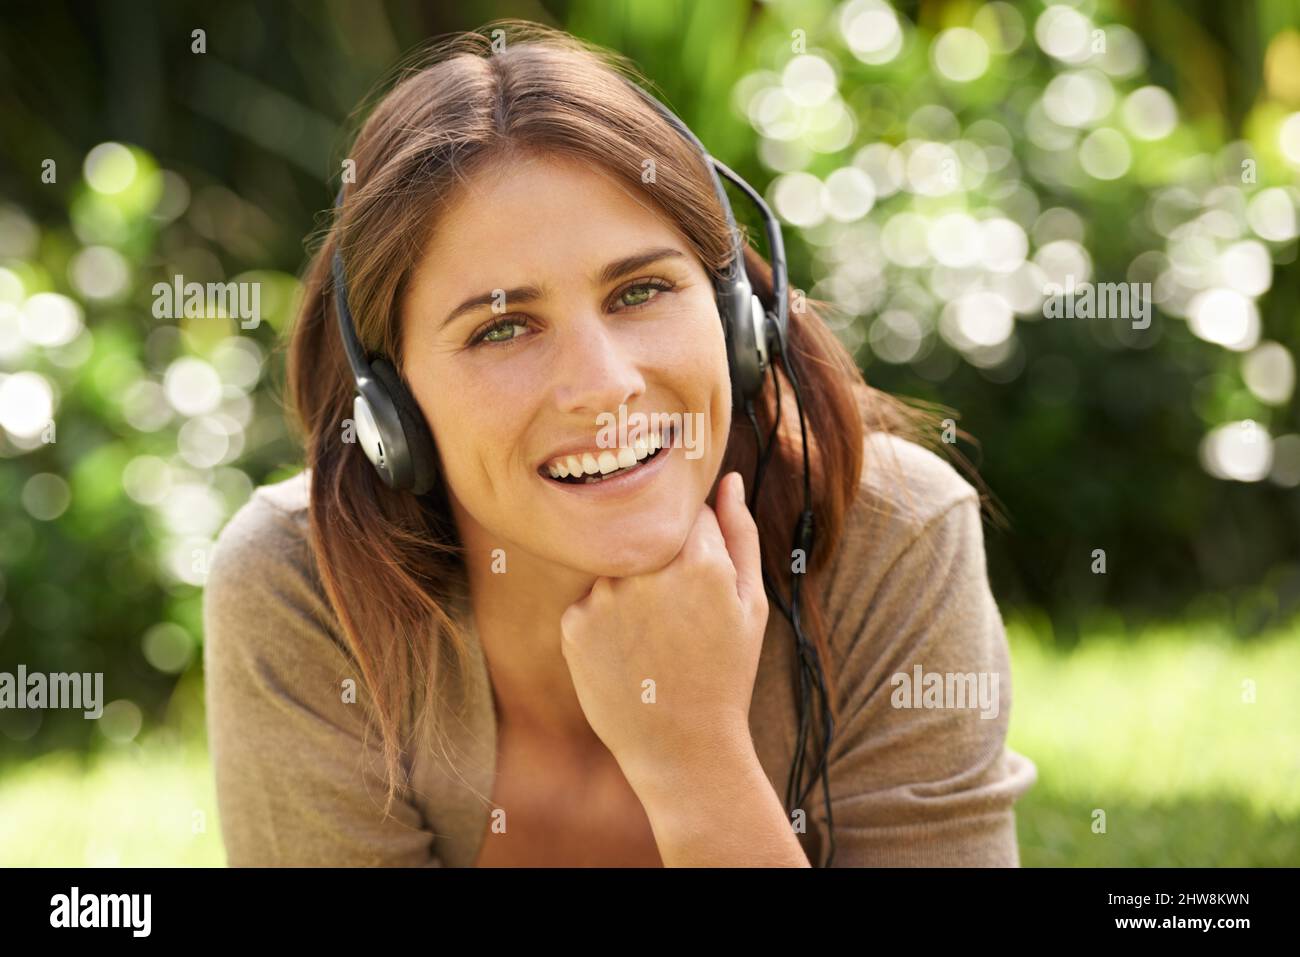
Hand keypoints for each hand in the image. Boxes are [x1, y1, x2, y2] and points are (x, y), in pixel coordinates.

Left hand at [559, 471, 769, 788]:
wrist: (682, 747)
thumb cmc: (725, 672)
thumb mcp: (751, 603)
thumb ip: (740, 532)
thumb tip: (728, 480)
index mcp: (698, 560)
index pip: (687, 514)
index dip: (696, 545)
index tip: (698, 579)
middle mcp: (645, 570)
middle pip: (645, 536)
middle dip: (659, 561)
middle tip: (674, 614)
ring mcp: (604, 595)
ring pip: (614, 564)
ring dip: (628, 585)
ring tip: (652, 637)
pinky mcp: (574, 623)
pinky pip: (589, 598)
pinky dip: (605, 618)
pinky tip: (626, 653)